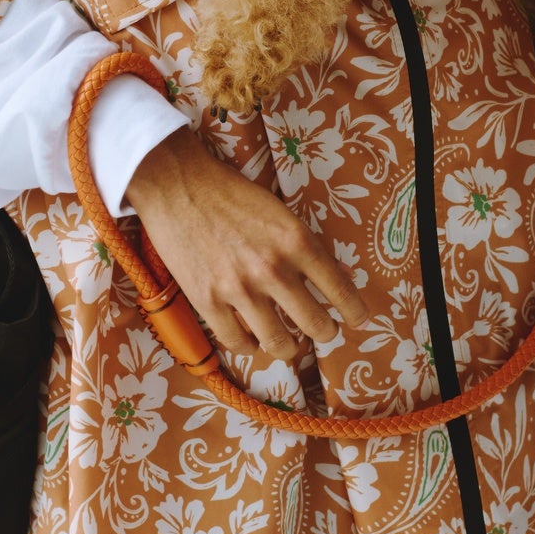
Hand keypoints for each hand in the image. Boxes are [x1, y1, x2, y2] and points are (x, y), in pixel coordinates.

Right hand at [124, 128, 365, 363]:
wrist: (176, 185)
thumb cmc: (230, 193)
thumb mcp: (280, 211)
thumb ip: (304, 245)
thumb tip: (336, 276)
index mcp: (296, 241)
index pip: (339, 289)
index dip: (355, 311)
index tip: (358, 320)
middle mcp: (272, 269)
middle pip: (315, 324)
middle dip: (324, 332)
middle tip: (322, 331)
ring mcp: (238, 289)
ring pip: (279, 343)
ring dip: (290, 348)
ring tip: (290, 345)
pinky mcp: (207, 301)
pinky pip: (238, 343)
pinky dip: (250, 347)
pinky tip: (253, 340)